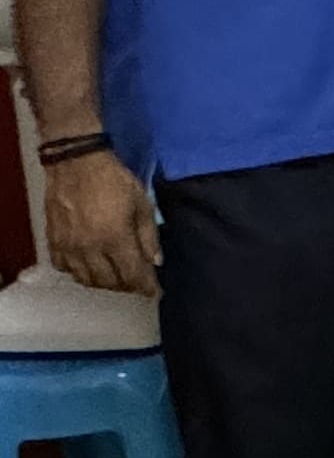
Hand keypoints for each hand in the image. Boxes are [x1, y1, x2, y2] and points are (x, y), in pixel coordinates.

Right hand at [44, 150, 160, 296]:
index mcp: (115, 238)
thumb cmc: (114, 180)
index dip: (145, 288)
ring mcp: (69, 247)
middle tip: (137, 282)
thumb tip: (156, 262)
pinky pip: (65, 269)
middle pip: (109, 283)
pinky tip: (90, 266)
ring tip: (116, 276)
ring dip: (104, 283)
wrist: (75, 164)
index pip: (132, 275)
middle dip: (126, 286)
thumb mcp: (142, 203)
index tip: (154, 294)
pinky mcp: (53, 242)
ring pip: (86, 280)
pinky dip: (79, 273)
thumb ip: (149, 235)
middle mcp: (90, 248)